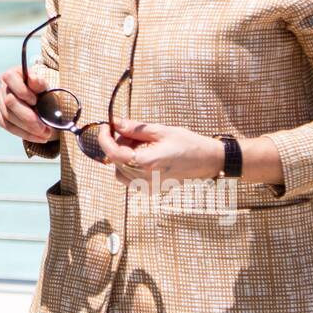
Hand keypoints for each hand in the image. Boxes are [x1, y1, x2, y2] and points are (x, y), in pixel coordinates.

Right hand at [0, 66, 55, 142]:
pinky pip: (7, 126)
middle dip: (28, 118)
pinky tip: (36, 137)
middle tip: (45, 129)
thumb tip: (33, 79)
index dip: (21, 90)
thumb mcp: (45, 86)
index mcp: (13, 74)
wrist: (39, 101)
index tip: (35, 101)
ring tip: (44, 135)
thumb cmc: (42, 92)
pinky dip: (22, 133)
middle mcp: (2, 87)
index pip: (10, 78)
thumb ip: (39, 83)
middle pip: (9, 102)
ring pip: (8, 117)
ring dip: (28, 129)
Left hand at [97, 117, 223, 185]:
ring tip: (141, 144)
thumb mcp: (161, 130)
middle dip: (118, 143)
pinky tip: (144, 155)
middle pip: (116, 160)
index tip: (106, 126)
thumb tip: (116, 122)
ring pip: (120, 171)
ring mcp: (148, 187)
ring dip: (123, 155)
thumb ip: (135, 128)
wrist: (208, 161)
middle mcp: (144, 179)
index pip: (113, 153)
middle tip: (132, 131)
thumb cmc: (188, 144)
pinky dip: (130, 166)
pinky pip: (130, 179)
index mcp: (146, 163)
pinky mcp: (151, 189)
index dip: (105, 138)